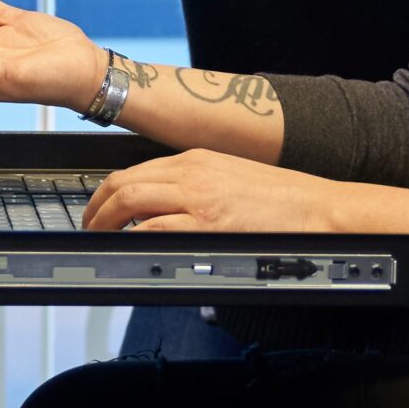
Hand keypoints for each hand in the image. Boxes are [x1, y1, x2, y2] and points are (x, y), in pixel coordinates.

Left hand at [83, 151, 350, 233]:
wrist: (319, 207)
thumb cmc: (283, 198)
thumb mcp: (230, 177)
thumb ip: (196, 186)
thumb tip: (164, 208)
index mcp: (196, 159)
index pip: (134, 170)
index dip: (105, 192)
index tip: (97, 209)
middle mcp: (192, 172)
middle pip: (122, 182)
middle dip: (95, 207)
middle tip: (89, 227)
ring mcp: (199, 198)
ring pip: (131, 199)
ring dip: (106, 223)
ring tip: (100, 241)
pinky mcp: (209, 223)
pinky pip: (156, 227)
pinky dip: (135, 237)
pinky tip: (129, 248)